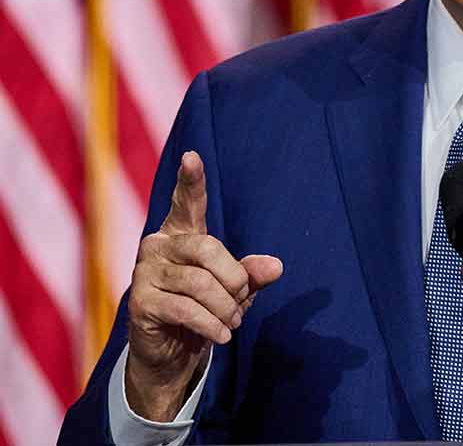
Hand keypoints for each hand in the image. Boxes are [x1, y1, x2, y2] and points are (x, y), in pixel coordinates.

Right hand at [124, 151, 282, 420]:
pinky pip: (185, 308)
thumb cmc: (205, 307)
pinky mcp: (139, 303)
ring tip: (232, 321)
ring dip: (225, 307)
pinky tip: (223, 335)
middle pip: (207, 248)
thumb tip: (276, 267)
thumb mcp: (234, 288)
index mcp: (181, 232)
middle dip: (234, 278)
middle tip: (242, 300)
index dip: (191, 180)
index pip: (187, 202)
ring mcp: (144, 273)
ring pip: (199, 283)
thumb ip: (252, 273)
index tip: (192, 156)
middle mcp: (158, 245)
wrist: (172, 352)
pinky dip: (211, 323)